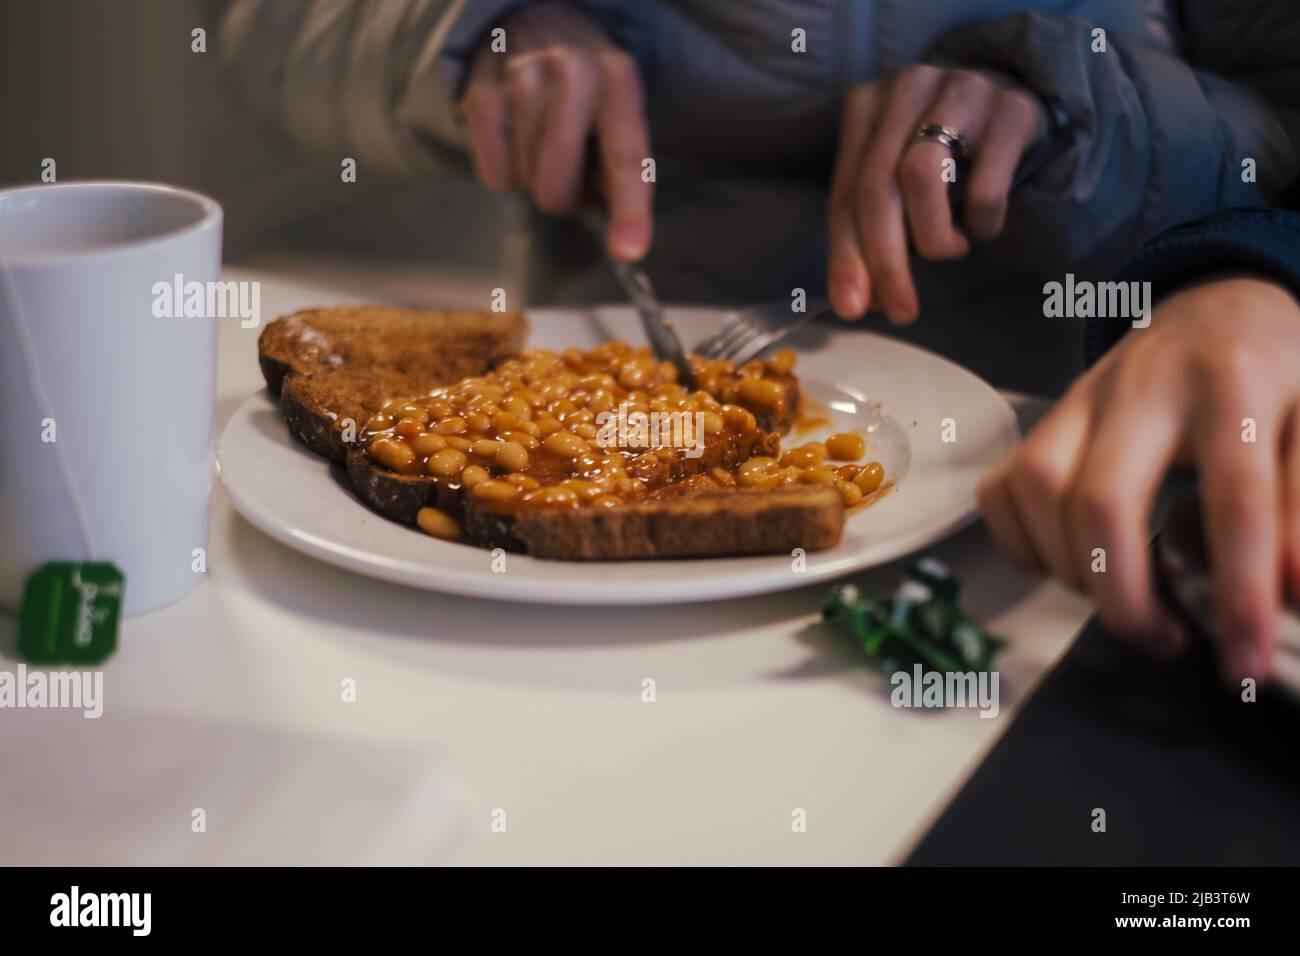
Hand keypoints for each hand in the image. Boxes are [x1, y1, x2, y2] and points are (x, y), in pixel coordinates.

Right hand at [458, 3, 651, 261]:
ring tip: (540, 141)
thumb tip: (625, 237)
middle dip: (562, 194)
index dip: (630, 210)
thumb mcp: (616, 118)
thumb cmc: (584, 95)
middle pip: (559, 185)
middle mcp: (574, 70)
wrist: (532, 25)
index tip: (629, 251)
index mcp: (619, 80)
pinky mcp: (481, 92)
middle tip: (565, 169)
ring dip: (532, 176)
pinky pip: (494, 172)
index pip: (626, 157)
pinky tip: (513, 139)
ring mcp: (522, 76)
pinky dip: (503, 171)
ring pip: (525, 180)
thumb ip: (622, 174)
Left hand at [828, 65, 1045, 322]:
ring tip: (950, 251)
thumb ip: (870, 236)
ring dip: (933, 236)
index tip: (853, 307)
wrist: (1016, 106)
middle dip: (886, 260)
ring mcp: (961, 90)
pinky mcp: (1012, 109)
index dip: (847, 256)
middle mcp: (907, 87)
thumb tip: (854, 302)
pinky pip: (986, 183)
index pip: (845, 193)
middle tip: (900, 309)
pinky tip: (981, 227)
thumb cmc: (945, 156)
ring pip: (921, 175)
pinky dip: (980, 221)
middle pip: (879, 187)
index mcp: (865, 105)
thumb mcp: (896, 187)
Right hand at [978, 277, 1299, 684]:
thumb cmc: (1275, 374)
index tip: (1245, 661)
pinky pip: (1002, 489)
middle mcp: (1142, 386)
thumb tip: (1292, 593)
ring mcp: (1079, 400)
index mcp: (1234, 383)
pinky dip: (1022, 543)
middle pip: (1101, 501)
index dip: (1241, 592)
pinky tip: (1068, 561)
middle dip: (1122, 594)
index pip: (1234, 500)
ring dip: (1069, 568)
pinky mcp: (1043, 417)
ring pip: (1037, 492)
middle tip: (1160, 641)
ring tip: (1118, 596)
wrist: (1219, 309)